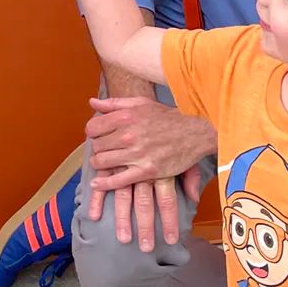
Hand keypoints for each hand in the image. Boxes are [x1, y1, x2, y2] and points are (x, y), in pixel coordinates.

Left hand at [84, 98, 214, 202]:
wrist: (195, 132)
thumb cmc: (167, 117)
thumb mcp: (141, 103)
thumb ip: (115, 103)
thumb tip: (92, 102)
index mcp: (126, 117)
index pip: (93, 128)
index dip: (93, 133)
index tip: (99, 136)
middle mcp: (129, 135)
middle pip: (96, 146)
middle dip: (97, 148)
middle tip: (104, 149)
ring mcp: (137, 154)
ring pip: (102, 162)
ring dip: (99, 164)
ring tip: (104, 163)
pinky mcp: (146, 171)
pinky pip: (117, 180)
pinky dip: (104, 184)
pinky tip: (97, 184)